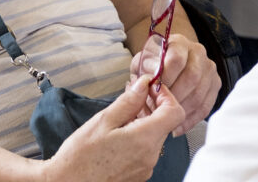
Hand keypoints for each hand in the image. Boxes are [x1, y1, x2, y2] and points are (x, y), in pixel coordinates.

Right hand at [43, 76, 184, 181]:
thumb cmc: (82, 156)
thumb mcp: (103, 120)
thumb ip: (128, 101)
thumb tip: (144, 84)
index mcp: (144, 140)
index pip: (175, 112)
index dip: (166, 94)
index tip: (151, 85)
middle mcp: (151, 156)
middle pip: (165, 123)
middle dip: (153, 103)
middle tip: (134, 91)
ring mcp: (146, 167)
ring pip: (155, 135)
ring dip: (145, 118)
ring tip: (124, 108)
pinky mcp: (139, 173)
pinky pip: (147, 148)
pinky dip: (139, 133)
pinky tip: (122, 127)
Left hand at [131, 33, 220, 133]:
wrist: (167, 63)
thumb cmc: (153, 64)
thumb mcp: (142, 62)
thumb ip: (144, 69)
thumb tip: (149, 80)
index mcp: (178, 42)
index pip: (176, 59)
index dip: (166, 77)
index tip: (156, 90)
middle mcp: (197, 52)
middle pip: (191, 77)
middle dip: (175, 97)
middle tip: (162, 108)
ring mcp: (209, 69)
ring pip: (199, 94)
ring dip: (182, 110)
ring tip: (168, 120)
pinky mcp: (215, 85)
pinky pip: (205, 106)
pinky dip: (191, 119)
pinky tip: (179, 126)